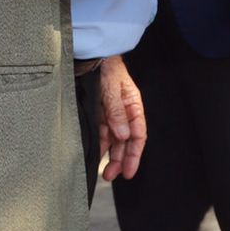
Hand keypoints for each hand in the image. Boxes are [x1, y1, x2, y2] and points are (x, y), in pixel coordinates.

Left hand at [96, 55, 147, 182]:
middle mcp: (124, 112)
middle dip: (122, 160)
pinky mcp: (99, 112)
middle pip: (126, 141)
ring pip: (114, 140)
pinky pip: (101, 133)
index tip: (129, 171)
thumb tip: (123, 136)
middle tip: (112, 176)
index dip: (135, 154)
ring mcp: (111, 113)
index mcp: (133, 105)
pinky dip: (100, 145)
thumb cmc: (107, 66)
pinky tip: (96, 155)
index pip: (138, 135)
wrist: (92, 54)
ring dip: (111, 156)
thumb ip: (117, 111)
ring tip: (105, 173)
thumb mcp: (112, 88)